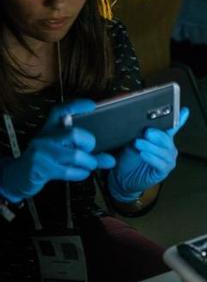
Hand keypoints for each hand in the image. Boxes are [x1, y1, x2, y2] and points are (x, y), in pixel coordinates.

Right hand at [0, 100, 114, 203]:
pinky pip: (70, 171)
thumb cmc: (46, 160)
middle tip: (90, 150)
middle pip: (74, 134)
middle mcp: (44, 138)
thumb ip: (87, 153)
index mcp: (49, 128)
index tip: (92, 105)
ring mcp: (42, 153)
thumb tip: (112, 160)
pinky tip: (80, 173)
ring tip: (89, 165)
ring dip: (89, 163)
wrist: (19, 176)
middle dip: (89, 143)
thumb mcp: (62, 151)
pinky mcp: (41, 169)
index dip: (76, 106)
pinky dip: (81, 173)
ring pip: (75, 155)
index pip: (60, 111)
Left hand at [107, 108, 188, 201]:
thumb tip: (142, 125)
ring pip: (164, 151)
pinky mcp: (163, 171)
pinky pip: (160, 164)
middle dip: (157, 135)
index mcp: (163, 138)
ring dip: (150, 147)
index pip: (173, 126)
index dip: (180, 119)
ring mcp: (168, 160)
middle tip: (147, 132)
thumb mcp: (132, 142)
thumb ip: (139, 134)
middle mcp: (168, 148)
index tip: (184, 111)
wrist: (123, 177)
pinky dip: (152, 158)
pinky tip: (143, 155)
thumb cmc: (130, 158)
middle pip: (167, 139)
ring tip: (138, 144)